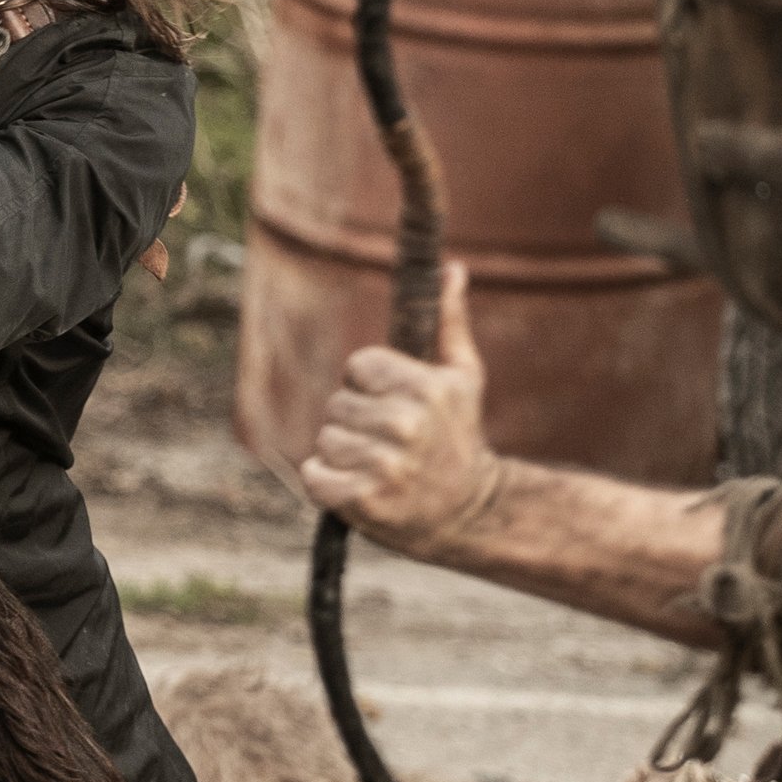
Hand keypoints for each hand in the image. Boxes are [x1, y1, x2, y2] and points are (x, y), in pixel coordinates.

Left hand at [298, 263, 502, 554]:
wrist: (468, 513)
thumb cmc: (459, 438)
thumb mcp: (463, 377)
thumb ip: (449, 321)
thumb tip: (452, 268)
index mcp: (425, 388)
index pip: (358, 367)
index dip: (370, 387)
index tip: (395, 407)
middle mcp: (406, 424)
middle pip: (337, 404)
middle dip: (356, 423)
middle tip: (390, 444)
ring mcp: (384, 465)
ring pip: (325, 439)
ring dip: (342, 455)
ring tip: (379, 467)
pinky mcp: (363, 500)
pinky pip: (313, 475)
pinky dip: (326, 483)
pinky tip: (359, 489)